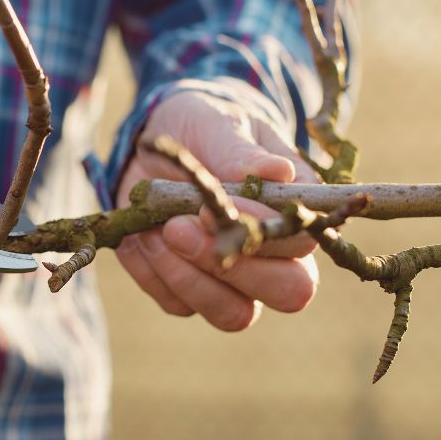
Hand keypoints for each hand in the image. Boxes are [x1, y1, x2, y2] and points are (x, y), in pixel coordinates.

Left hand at [115, 82, 320, 330]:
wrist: (156, 142)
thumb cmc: (203, 126)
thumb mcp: (216, 125)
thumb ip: (240, 150)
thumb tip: (278, 171)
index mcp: (293, 210)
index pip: (300, 242)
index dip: (257, 232)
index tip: (208, 208)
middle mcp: (277, 255)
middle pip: (288, 293)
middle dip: (231, 268)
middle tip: (177, 228)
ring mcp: (237, 281)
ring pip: (234, 314)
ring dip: (187, 277)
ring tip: (155, 230)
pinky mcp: (191, 291)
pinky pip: (179, 304)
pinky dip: (153, 273)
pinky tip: (140, 235)